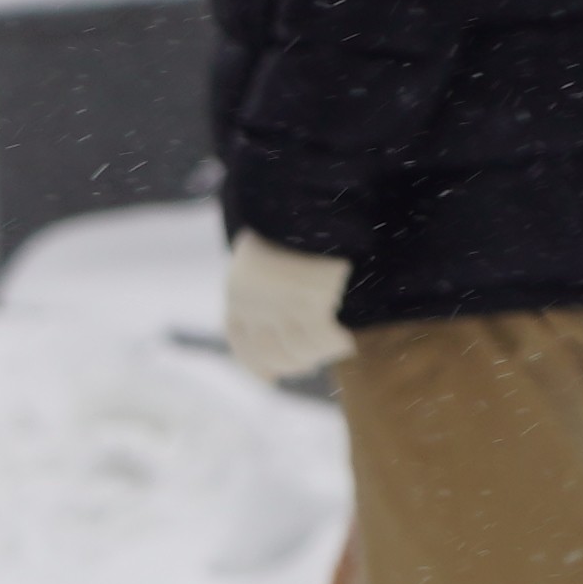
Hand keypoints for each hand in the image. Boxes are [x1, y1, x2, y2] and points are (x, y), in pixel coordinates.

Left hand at [223, 234, 354, 384]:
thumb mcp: (261, 256)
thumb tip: (278, 314)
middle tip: (308, 365)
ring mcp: (282, 308)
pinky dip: (334, 344)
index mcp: (237, 293)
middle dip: (290, 364)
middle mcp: (254, 307)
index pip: (241, 342)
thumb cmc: (286, 226)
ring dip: (315, 355)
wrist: (300, 205)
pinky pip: (321, 338)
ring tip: (331, 350)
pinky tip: (344, 342)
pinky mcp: (310, 304)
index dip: (254, 364)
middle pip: (270, 353)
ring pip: (297, 350)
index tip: (269, 379)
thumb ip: (263, 283)